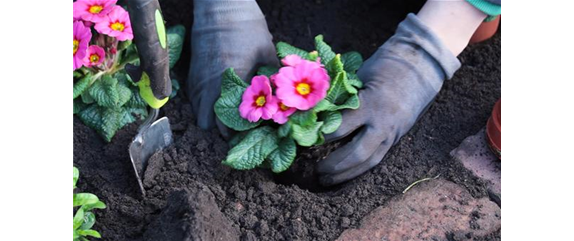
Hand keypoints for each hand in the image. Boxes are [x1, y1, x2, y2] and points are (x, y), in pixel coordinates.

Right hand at [187, 0, 278, 134]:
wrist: (221, 6)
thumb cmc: (247, 27)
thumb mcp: (266, 51)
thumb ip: (272, 76)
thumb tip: (282, 97)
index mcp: (229, 81)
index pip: (225, 121)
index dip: (235, 132)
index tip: (247, 132)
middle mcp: (208, 84)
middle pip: (206, 123)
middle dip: (219, 129)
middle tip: (237, 125)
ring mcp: (197, 78)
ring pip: (197, 111)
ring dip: (211, 115)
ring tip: (229, 113)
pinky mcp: (192, 72)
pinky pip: (194, 98)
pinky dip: (204, 103)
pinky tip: (219, 98)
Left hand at [317, 14, 460, 185]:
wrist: (421, 66)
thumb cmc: (385, 66)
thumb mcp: (360, 77)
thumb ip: (342, 96)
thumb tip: (315, 112)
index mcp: (371, 104)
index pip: (341, 128)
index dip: (320, 137)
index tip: (304, 141)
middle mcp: (383, 123)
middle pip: (356, 153)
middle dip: (334, 165)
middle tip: (315, 170)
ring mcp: (392, 133)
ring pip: (368, 162)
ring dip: (346, 174)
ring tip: (326, 179)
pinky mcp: (396, 138)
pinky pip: (376, 158)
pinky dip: (358, 168)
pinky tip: (343, 174)